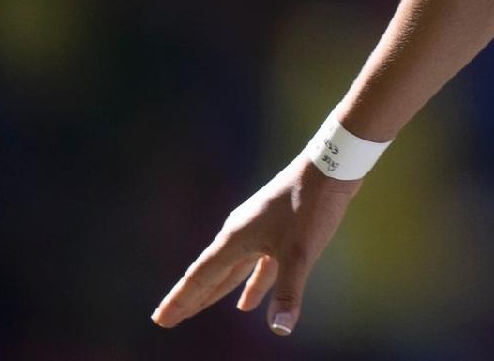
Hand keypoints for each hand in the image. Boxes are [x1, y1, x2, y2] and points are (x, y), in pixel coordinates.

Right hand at [151, 159, 360, 336]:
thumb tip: (281, 329)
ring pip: (232, 270)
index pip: (200, 277)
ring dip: (218, 291)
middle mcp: (240, 234)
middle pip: (210, 274)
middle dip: (191, 299)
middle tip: (169, 319)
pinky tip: (249, 303)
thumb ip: (289, 291)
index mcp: (236, 239)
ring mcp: (259, 229)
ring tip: (199, 311)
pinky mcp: (278, 227)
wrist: (333, 164)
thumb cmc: (312, 205)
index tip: (160, 320)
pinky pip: (257, 264)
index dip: (181, 301)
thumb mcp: (301, 252)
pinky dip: (252, 283)